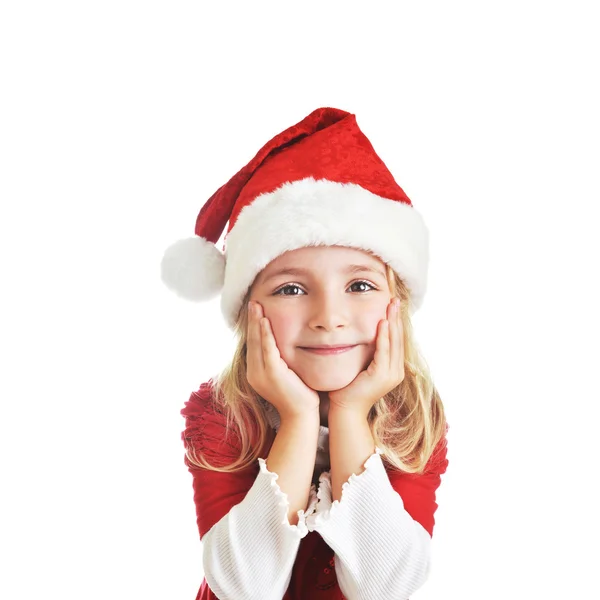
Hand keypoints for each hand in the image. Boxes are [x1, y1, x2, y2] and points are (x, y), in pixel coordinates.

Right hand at [246, 300, 319, 420]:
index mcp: (255, 373)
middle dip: (252, 320)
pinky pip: (267, 349)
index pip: (253, 344)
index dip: (252, 326)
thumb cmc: (298, 395)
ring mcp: (261, 374)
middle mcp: (254, 373)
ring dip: (256, 322)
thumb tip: (284, 344)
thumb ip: (280, 360)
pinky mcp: (272, 374)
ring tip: (256, 306)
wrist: (301, 415)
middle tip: (252, 302)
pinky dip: (265, 334)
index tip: (254, 310)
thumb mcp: (286, 374)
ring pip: (257, 342)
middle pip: (251, 340)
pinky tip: (265, 321)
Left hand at [328, 297, 404, 418]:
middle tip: (395, 299)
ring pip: (394, 342)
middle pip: (399, 338)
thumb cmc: (349, 389)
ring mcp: (391, 374)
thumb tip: (362, 336)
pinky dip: (384, 336)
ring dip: (392, 322)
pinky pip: (384, 351)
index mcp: (393, 369)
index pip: (396, 340)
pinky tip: (383, 323)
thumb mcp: (361, 367)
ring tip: (391, 305)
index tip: (392, 305)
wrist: (346, 409)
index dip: (395, 322)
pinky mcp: (381, 375)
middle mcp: (396, 371)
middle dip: (397, 317)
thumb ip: (367, 353)